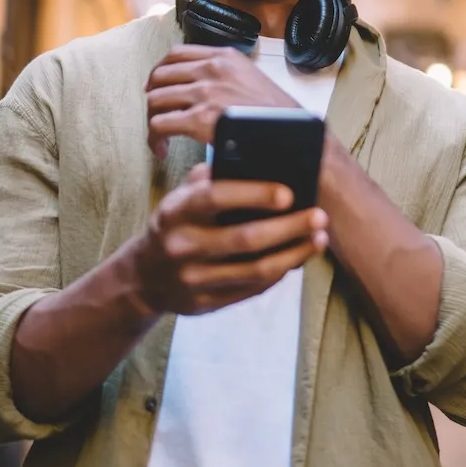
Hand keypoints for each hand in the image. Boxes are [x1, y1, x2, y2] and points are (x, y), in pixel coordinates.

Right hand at [126, 164, 327, 316]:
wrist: (145, 276)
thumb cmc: (176, 224)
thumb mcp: (181, 197)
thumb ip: (211, 179)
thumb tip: (259, 162)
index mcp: (174, 211)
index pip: (215, 198)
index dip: (254, 194)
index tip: (289, 193)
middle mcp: (181, 246)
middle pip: (245, 239)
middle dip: (289, 227)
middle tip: (320, 216)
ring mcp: (192, 279)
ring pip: (255, 270)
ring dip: (294, 254)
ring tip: (319, 238)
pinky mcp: (205, 304)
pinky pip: (252, 289)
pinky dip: (281, 272)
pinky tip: (298, 257)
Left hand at [145, 45, 297, 157]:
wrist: (293, 134)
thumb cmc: (276, 115)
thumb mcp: (252, 79)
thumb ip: (226, 76)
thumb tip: (203, 86)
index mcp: (225, 57)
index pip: (177, 54)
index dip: (160, 71)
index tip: (155, 85)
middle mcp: (212, 69)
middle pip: (161, 76)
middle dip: (152, 96)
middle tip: (155, 112)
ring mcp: (206, 92)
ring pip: (155, 100)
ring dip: (152, 120)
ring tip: (158, 138)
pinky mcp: (201, 118)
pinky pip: (160, 124)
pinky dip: (155, 138)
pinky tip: (162, 150)